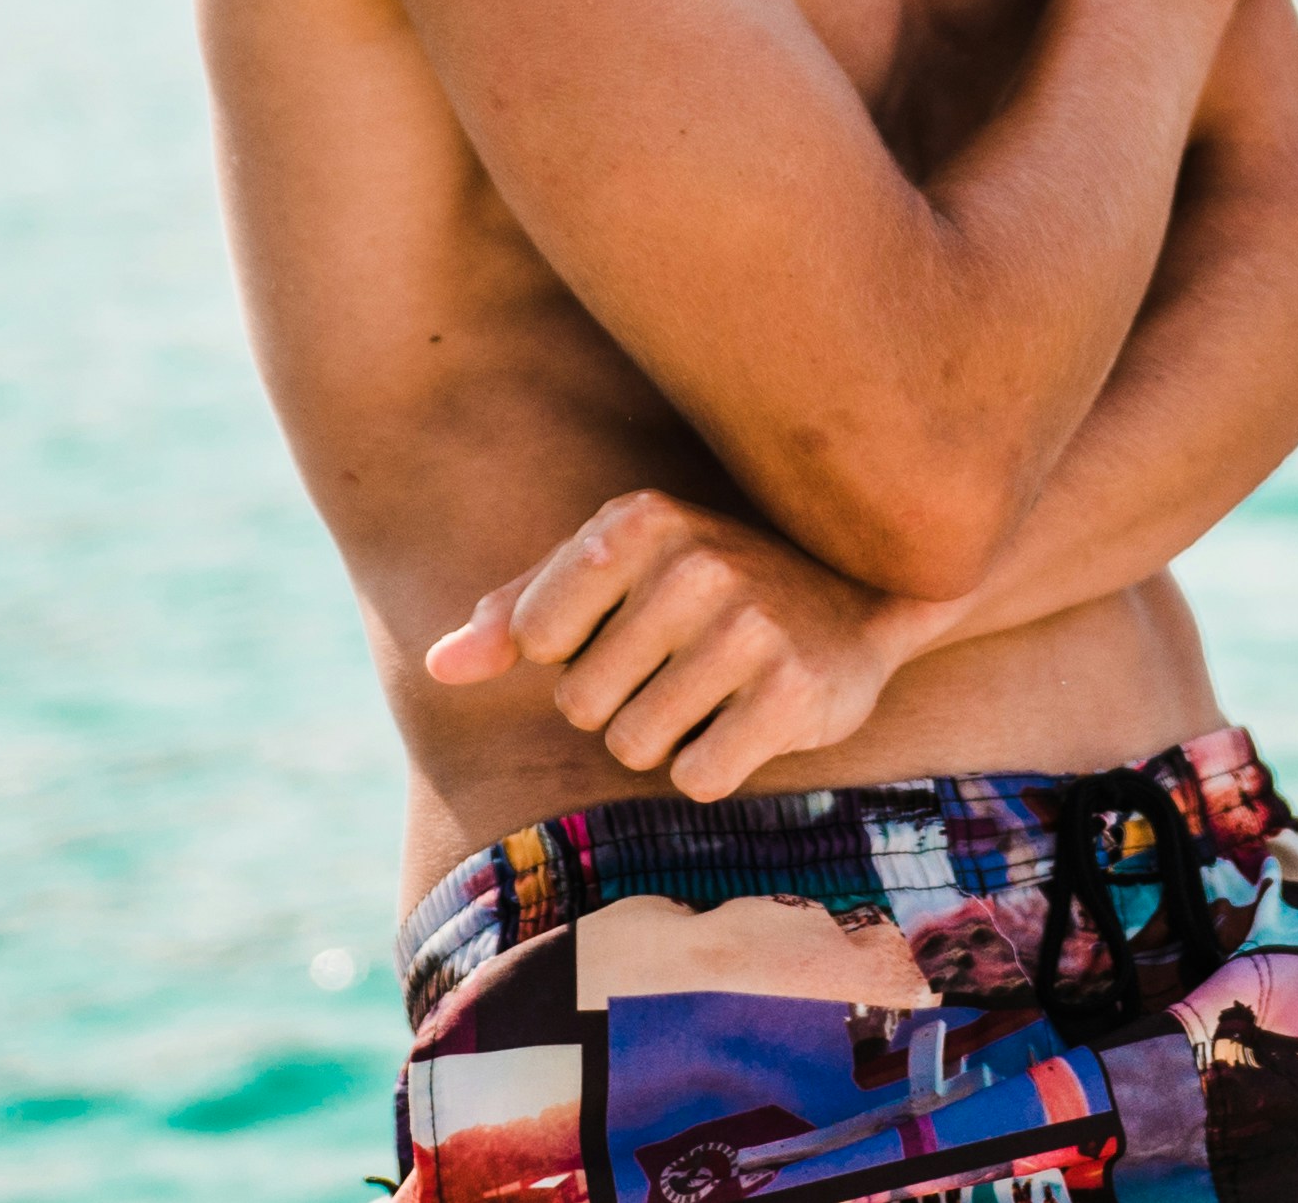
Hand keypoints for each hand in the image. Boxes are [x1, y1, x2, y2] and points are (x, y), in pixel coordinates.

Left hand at [425, 490, 962, 799]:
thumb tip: (439, 668)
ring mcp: (749, 625)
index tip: (629, 626)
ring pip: (635, 748)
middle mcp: (693, 562)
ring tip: (716, 690)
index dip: (571, 655)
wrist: (859, 593)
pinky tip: (750, 720)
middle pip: (581, 706)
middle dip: (620, 704)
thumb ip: (516, 614)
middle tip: (682, 665)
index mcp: (636, 520)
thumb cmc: (706, 585)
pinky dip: (715, 767)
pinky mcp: (793, 692)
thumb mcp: (612, 573)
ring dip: (667, 739)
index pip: (535, 639)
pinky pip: (698, 778)